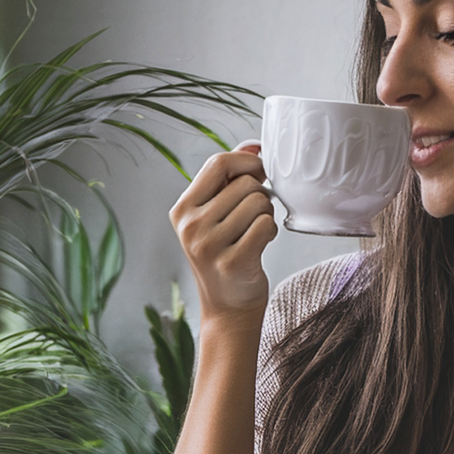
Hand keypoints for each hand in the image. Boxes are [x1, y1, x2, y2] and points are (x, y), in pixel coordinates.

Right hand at [170, 141, 276, 320]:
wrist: (228, 308)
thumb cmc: (226, 255)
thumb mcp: (216, 215)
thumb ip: (230, 178)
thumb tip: (254, 145)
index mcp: (182, 209)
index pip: (218, 163)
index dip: (246, 162)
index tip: (259, 172)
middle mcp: (191, 226)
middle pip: (244, 184)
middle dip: (260, 196)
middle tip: (255, 216)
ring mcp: (209, 245)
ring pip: (258, 204)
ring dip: (266, 215)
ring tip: (255, 231)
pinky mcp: (233, 261)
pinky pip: (266, 226)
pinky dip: (271, 232)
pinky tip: (261, 243)